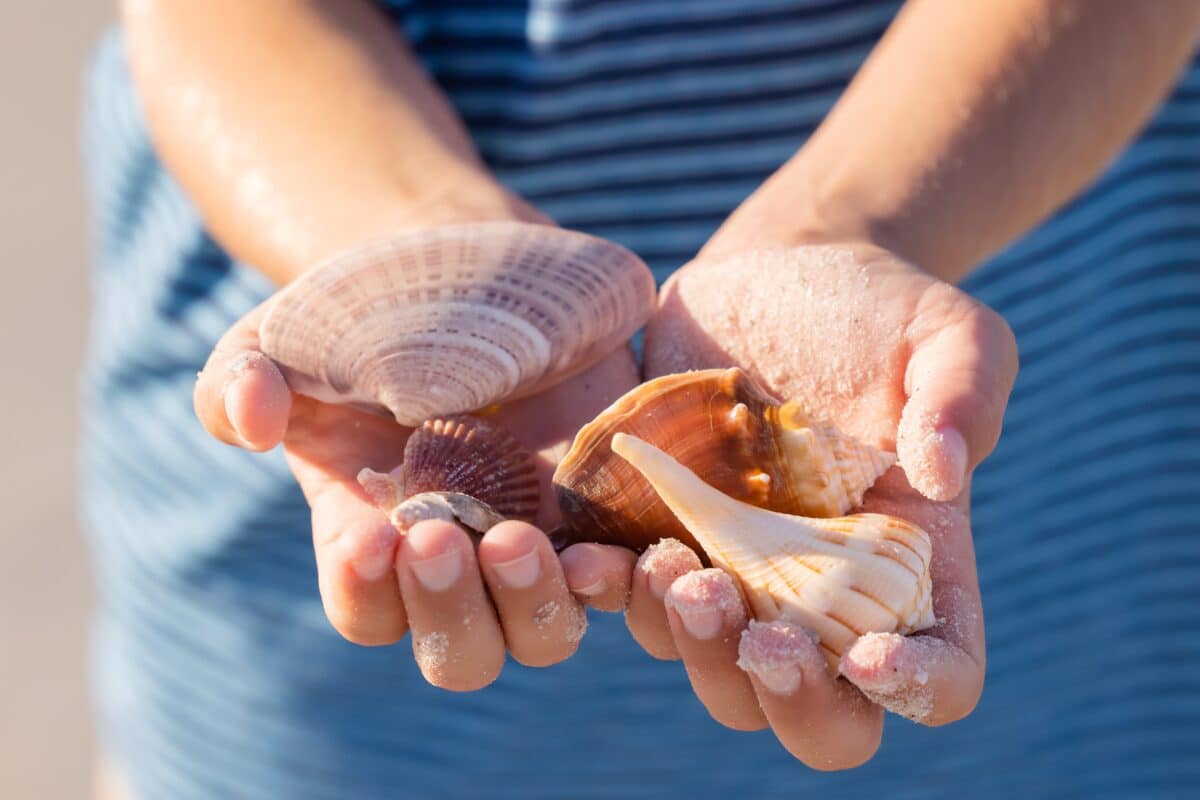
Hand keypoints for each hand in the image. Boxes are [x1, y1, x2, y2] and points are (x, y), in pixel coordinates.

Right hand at [193, 224, 637, 690]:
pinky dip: (616, 578)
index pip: (367, 610)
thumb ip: (238, 381)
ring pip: (543, 632)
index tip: (368, 540)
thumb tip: (251, 417)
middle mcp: (460, 561)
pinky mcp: (599, 508)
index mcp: (373, 538)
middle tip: (440, 537)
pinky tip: (605, 550)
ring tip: (518, 538)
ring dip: (533, 604)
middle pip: (462, 651)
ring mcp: (537, 540)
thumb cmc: (359, 320)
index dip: (365, 592)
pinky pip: (618, 575)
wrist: (467, 272)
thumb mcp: (279, 339)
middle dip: (450, 611)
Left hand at [622, 241, 1016, 767]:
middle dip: (787, 696)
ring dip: (693, 642)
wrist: (772, 277)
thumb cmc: (875, 310)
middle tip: (758, 630)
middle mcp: (827, 594)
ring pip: (717, 671)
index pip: (941, 669)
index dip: (918, 689)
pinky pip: (631, 601)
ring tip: (674, 565)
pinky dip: (610, 593)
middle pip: (819, 713)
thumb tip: (942, 474)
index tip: (873, 658)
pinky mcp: (666, 537)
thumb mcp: (945, 332)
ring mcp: (741, 575)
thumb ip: (963, 394)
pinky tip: (591, 556)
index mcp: (913, 565)